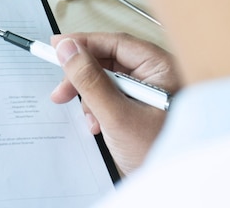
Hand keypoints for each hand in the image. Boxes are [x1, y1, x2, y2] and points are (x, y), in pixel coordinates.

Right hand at [50, 33, 181, 174]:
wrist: (171, 186)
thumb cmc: (156, 152)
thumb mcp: (116, 114)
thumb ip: (90, 79)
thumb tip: (69, 49)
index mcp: (161, 68)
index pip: (116, 43)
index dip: (84, 43)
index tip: (58, 46)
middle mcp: (156, 76)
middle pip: (108, 60)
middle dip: (83, 77)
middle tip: (62, 90)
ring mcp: (148, 92)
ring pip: (106, 79)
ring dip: (90, 97)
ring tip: (90, 119)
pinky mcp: (139, 107)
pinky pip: (110, 96)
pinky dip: (98, 108)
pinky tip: (97, 124)